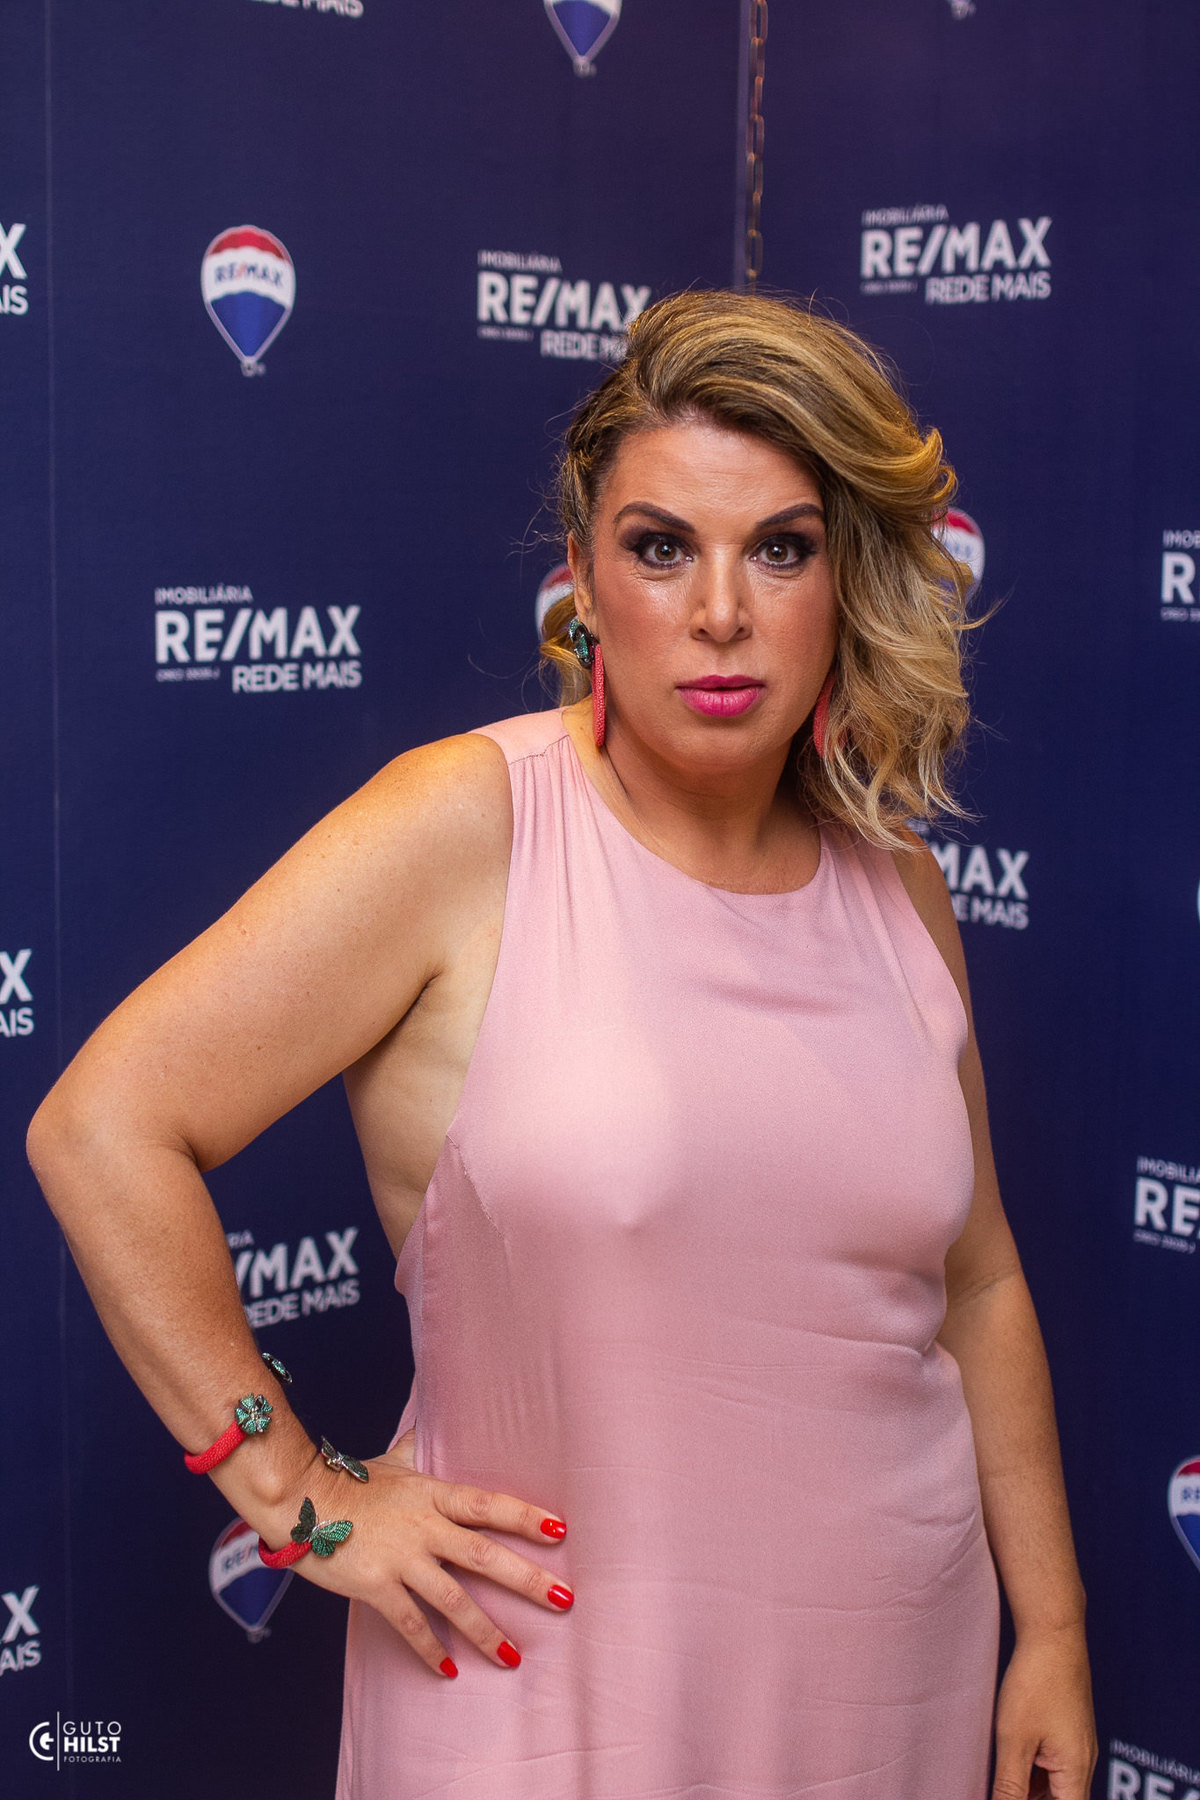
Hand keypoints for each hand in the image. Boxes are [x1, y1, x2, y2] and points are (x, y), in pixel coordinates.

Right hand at [266, 1428, 571, 1675]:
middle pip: (486, 1554)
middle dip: (528, 1579)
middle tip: (564, 1598)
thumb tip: (426, 1429)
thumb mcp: (389, 1460)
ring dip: (486, 1630)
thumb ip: (414, 1449)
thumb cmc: (345, 1480)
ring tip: (514, 1656)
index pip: (489, 1504)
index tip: (559, 1529)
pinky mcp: (375, 1586)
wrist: (297, 1499)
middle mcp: (424, 1526)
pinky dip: (429, 1649)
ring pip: (454, 1598)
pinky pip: (410, 1623)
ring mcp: (401, 1558)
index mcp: (432, 1493)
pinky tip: (449, 1671)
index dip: (525, 1516)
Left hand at [992, 1625, 1097, 1798]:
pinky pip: (1053, 1765)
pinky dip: (1032, 1772)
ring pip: (1055, 1786)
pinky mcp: (1068, 1731)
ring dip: (1030, 1789)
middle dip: (1030, 1799)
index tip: (1010, 1797)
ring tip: (1001, 1778)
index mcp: (1076, 1773)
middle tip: (1002, 1789)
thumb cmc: (1036, 1682)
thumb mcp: (1014, 1740)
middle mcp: (1083, 1764)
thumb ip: (1010, 1787)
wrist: (1054, 1634)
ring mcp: (1077, 1746)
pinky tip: (1009, 1761)